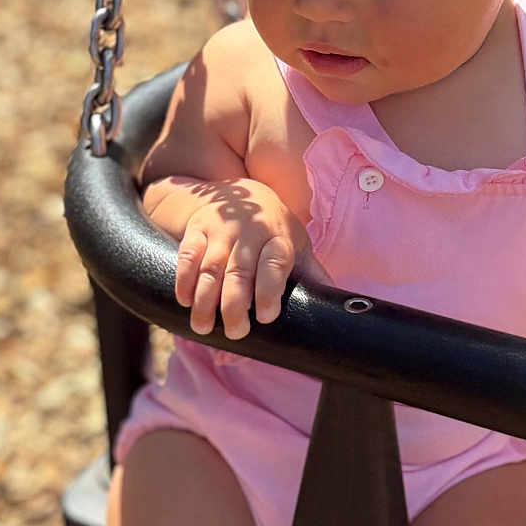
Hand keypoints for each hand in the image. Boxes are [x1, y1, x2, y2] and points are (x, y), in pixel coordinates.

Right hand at [171, 178, 309, 339]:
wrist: (239, 193)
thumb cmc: (273, 229)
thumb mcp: (296, 244)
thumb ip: (312, 273)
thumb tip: (341, 306)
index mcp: (278, 238)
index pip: (275, 264)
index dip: (269, 290)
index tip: (266, 317)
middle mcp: (249, 233)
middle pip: (240, 271)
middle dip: (235, 304)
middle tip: (235, 332)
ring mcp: (220, 231)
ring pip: (211, 267)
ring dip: (205, 299)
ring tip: (204, 327)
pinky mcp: (196, 230)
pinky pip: (187, 255)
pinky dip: (184, 279)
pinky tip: (185, 301)